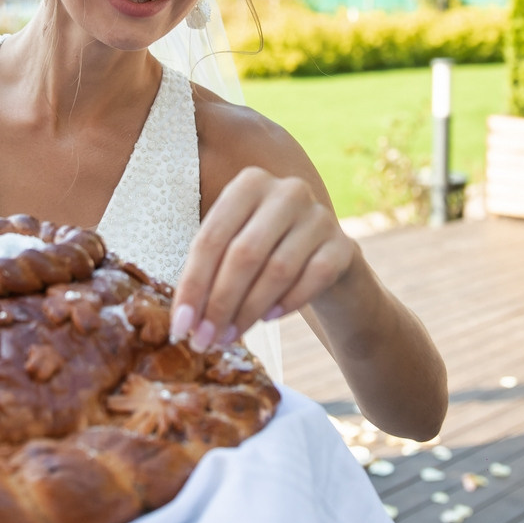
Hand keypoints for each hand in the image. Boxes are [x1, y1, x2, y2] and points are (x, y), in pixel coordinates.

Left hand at [170, 166, 354, 348]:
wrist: (323, 256)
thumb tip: (184, 321)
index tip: (181, 325)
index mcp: (249, 183)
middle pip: (244, 254)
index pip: (211, 238)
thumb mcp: (233, 246)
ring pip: (278, 270)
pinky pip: (313, 279)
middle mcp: (287, 191)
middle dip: (220, 303)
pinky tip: (268, 318)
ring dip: (248, 310)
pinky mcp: (343, 245)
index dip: (193, 285)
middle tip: (205, 339)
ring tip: (230, 335)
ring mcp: (319, 216)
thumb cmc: (265, 251)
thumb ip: (208, 272)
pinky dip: (287, 303)